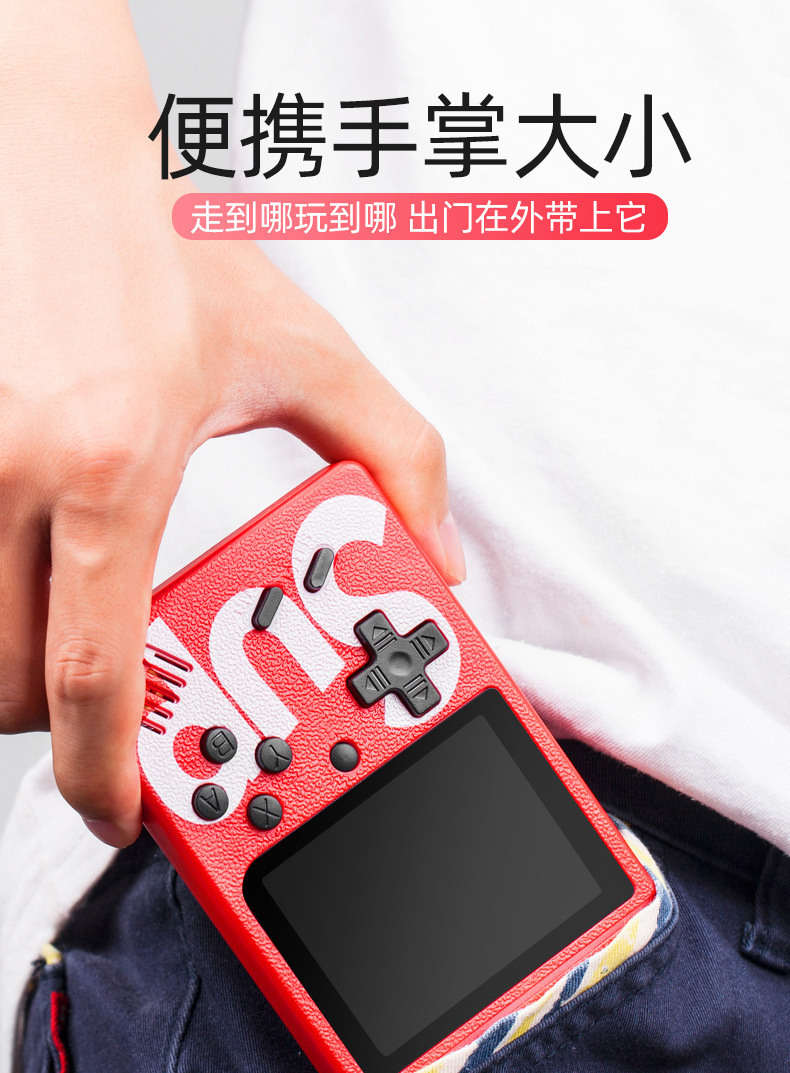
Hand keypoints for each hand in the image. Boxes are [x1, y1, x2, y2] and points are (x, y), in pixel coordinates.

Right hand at [0, 0, 464, 847]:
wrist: (44, 152)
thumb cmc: (158, 251)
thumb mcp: (300, 353)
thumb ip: (391, 456)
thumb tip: (436, 558)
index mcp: (112, 460)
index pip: (93, 673)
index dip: (104, 772)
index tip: (121, 810)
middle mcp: (13, 466)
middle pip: (9, 680)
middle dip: (62, 727)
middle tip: (105, 717)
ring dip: (16, 670)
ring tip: (69, 637)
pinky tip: (31, 568)